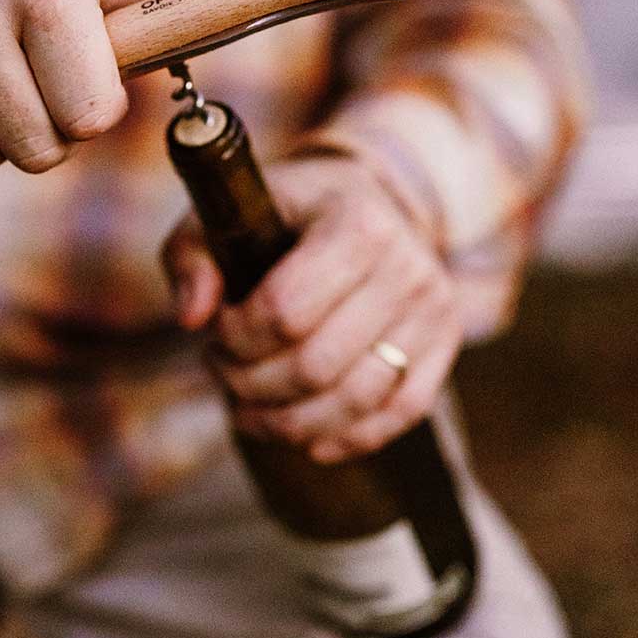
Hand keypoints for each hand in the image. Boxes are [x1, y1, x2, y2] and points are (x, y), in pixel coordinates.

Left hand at [162, 157, 461, 462]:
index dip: (235, 338)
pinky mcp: (446, 341)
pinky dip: (347, 437)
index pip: (285, 311)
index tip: (214, 331)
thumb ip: (192, 257)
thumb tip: (191, 318)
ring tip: (248, 406)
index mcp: (355, 221)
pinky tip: (304, 438)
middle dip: (252, 383)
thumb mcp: (227, 214)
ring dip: (289, 420)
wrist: (360, 199)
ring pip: (356, 399)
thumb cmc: (284, 211)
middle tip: (223, 370)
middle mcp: (407, 263)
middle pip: (316, 364)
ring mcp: (433, 305)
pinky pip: (401, 412)